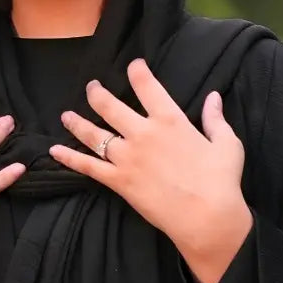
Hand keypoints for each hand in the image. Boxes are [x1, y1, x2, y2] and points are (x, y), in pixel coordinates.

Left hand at [49, 58, 253, 282]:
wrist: (207, 217)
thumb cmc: (221, 181)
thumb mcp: (227, 144)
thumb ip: (216, 118)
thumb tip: (214, 97)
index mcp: (170, 120)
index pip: (147, 86)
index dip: (137, 72)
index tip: (131, 65)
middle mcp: (143, 133)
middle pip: (110, 106)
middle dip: (97, 93)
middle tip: (91, 87)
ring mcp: (127, 158)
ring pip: (93, 134)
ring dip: (77, 122)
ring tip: (66, 115)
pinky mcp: (119, 182)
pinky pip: (87, 167)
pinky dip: (69, 158)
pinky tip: (54, 151)